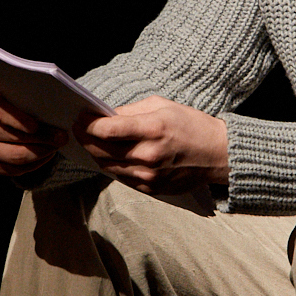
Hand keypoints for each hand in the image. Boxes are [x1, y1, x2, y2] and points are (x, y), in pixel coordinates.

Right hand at [0, 91, 66, 176]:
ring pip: (15, 156)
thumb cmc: (22, 107)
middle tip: (61, 137)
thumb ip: (35, 102)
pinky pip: (17, 170)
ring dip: (41, 152)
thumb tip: (56, 114)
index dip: (17, 119)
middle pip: (11, 136)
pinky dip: (36, 163)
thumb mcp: (26, 99)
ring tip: (56, 146)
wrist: (14, 123)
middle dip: (40, 138)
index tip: (35, 126)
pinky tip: (47, 154)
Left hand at [76, 96, 228, 196]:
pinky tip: (110, 155)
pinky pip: (121, 177)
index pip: (107, 130)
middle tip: (78, 129)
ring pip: (107, 166)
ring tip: (91, 141)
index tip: (79, 117)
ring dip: (96, 153)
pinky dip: (112, 165)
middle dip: (85, 138)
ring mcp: (149, 176)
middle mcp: (148, 155)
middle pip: (101, 150)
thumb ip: (131, 111)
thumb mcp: (162, 106)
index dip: (88, 124)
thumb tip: (105, 116)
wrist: (217, 154)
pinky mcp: (151, 189)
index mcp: (153, 129)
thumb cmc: (191, 125)